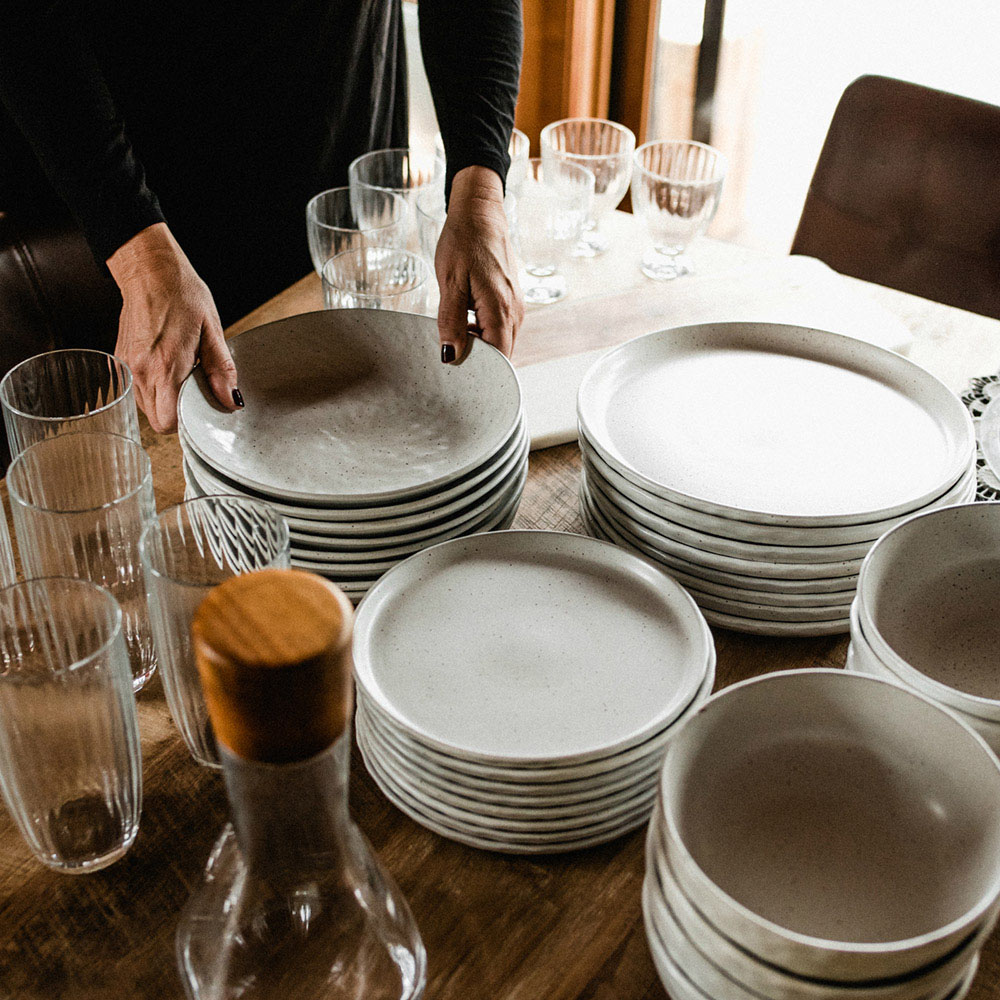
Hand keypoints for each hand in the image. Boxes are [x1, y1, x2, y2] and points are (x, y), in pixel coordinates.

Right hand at [106, 223, 239, 432]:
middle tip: (194, 392)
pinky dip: (152, 388)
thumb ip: (222, 370)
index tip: (200, 412)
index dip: (185, 424)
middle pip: (156, 420)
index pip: (168, 422)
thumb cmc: (183, 295)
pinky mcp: (120, 360)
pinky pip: (136, 389)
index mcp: (166, 366)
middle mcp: (141, 371)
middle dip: (176, 415)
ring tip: (180, 374)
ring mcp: (127, 367)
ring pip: (145, 407)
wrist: (150, 271)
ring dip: (164, 401)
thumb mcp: (212, 330)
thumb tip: (232, 401)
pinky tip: (165, 367)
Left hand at [435, 166, 523, 362]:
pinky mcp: (510, 300)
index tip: (456, 374)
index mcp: (501, 310)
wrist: (480, 213)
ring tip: (453, 342)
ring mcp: (515, 306)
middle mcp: (514, 312)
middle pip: (502, 354)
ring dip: (480, 347)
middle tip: (449, 362)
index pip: (499, 358)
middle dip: (480, 363)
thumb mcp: (450, 283)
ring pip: (501, 342)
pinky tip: (463, 325)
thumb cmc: (463, 242)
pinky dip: (483, 334)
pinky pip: (500, 328)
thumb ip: (451, 322)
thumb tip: (451, 355)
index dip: (480, 372)